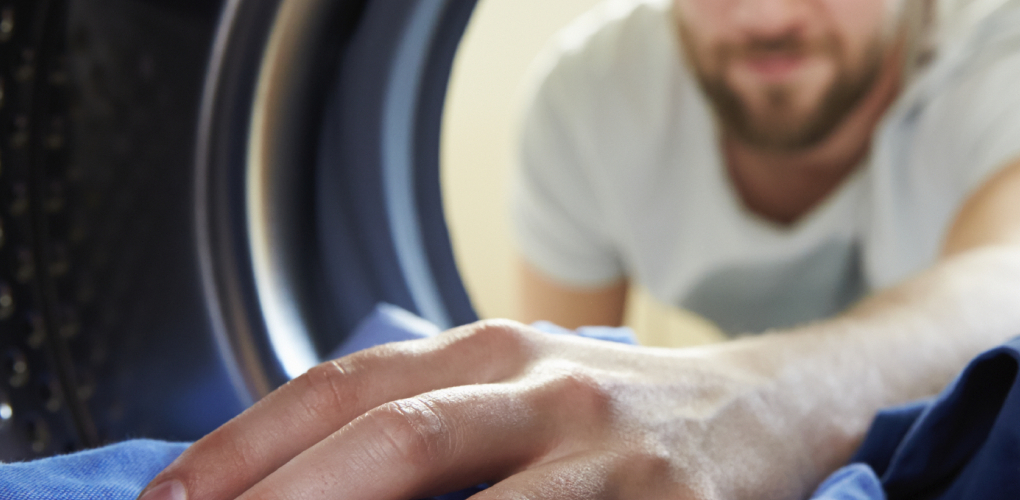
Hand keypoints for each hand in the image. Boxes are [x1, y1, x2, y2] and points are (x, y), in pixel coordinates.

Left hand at [139, 320, 842, 499]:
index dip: (239, 451)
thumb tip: (273, 490)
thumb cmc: (621, 418)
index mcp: (494, 350)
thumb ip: (420, 422)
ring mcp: (616, 459)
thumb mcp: (519, 388)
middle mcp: (552, 388)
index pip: (341, 389)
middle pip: (397, 442)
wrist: (780, 407)